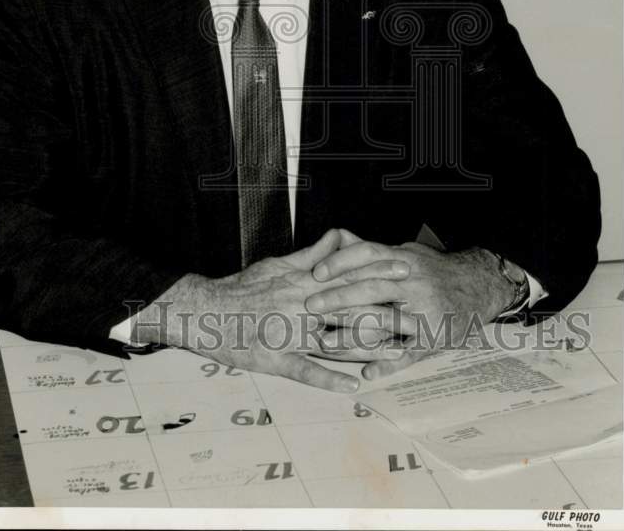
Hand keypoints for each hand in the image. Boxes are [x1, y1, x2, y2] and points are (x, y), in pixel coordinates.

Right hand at [133, 230, 406, 392]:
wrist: (206, 311)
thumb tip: (338, 237)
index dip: (377, 271)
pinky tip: (354, 386)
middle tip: (416, 309)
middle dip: (385, 307)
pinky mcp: (276, 359)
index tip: (404, 268)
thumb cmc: (242, 288)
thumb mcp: (277, 263)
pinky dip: (331, 379)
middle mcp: (301, 306)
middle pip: (349, 306)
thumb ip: (311, 254)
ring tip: (399, 352)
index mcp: (302, 282)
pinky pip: (307, 371)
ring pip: (336, 341)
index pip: (347, 274)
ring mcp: (290, 334)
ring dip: (369, 348)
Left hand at [306, 238, 513, 378]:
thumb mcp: (405, 252)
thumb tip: (338, 236)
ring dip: (354, 335)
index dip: (342, 262)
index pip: (369, 255)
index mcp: (404, 260)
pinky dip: (387, 364)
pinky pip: (408, 353)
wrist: (479, 285)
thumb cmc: (434, 269)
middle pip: (372, 288)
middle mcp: (414, 284)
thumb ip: (372, 250)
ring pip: (385, 323)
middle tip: (311, 305)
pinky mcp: (433, 337)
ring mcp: (424, 312)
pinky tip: (366, 373)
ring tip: (326, 344)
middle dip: (339, 298)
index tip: (317, 272)